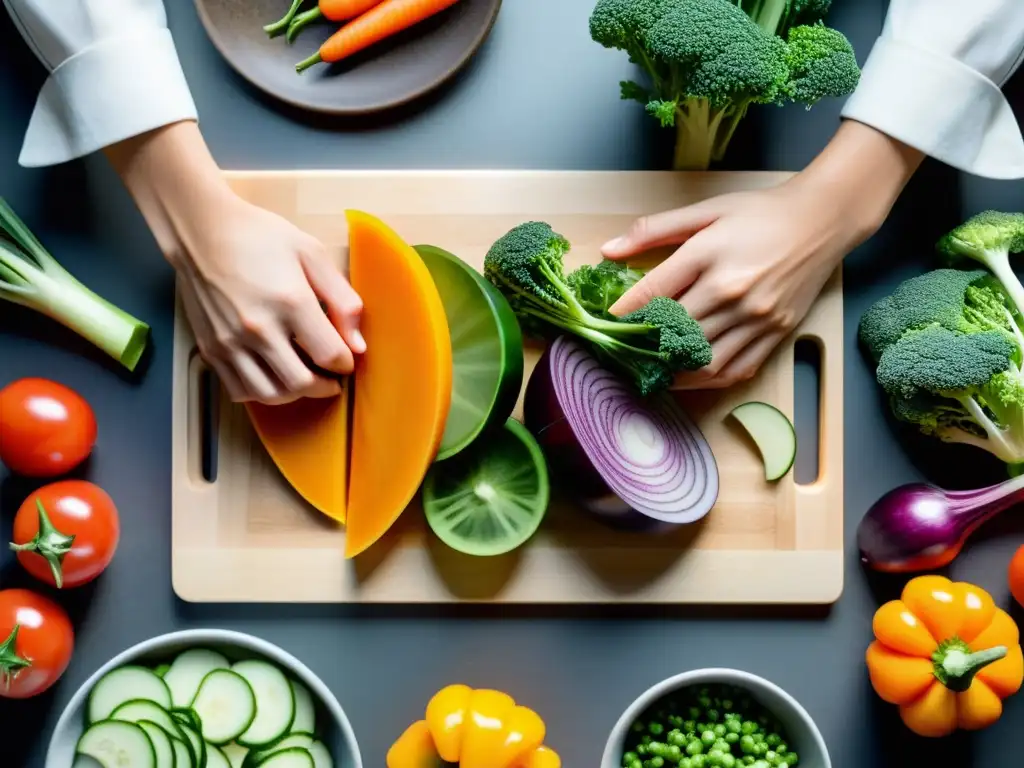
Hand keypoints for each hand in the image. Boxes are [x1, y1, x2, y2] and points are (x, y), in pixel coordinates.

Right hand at [105, 121, 364, 404]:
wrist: (201, 231)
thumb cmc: (261, 237)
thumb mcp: (312, 254)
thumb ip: (342, 299)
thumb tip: (358, 344)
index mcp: (290, 302)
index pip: (330, 355)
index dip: (345, 364)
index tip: (346, 359)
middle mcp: (259, 328)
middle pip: (302, 383)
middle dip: (325, 386)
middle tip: (331, 378)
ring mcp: (231, 342)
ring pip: (271, 394)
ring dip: (295, 393)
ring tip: (305, 378)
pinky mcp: (210, 348)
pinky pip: (241, 390)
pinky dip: (263, 391)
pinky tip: (273, 375)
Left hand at [602, 183, 852, 388]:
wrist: (822, 220)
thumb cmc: (761, 213)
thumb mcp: (706, 210)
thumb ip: (654, 229)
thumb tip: (609, 250)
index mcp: (710, 255)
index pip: (654, 293)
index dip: (624, 313)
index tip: (606, 323)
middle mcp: (732, 291)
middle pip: (674, 332)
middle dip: (643, 345)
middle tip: (622, 351)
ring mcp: (756, 316)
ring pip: (702, 359)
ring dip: (672, 370)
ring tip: (650, 369)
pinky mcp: (775, 332)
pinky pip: (735, 369)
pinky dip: (707, 379)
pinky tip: (688, 376)